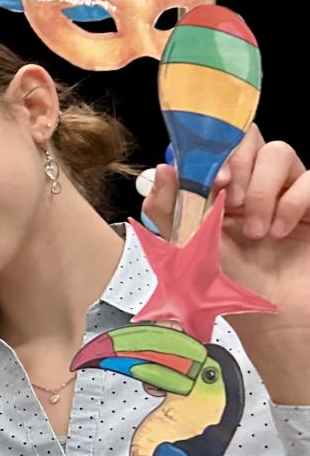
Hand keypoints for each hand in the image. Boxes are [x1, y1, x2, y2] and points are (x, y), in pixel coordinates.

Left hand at [146, 126, 309, 400]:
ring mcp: (284, 192)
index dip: (213, 149)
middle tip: (233, 199)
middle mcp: (250, 186)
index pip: (216, 145)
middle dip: (239, 163)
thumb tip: (162, 167)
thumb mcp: (186, 249)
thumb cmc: (227, 289)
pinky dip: (293, 202)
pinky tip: (280, 232)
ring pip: (280, 153)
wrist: (273, 319)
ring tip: (257, 230)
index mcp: (216, 191)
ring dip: (264, 189)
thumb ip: (168, 209)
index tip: (214, 178)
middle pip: (250, 137)